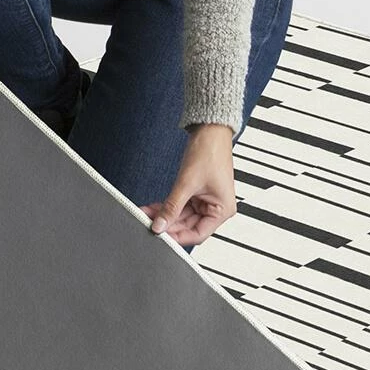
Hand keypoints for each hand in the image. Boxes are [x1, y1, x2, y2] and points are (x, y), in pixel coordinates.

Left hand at [139, 122, 236, 246]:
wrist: (210, 131)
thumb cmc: (210, 152)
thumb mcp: (186, 184)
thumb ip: (172, 207)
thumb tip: (160, 225)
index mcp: (222, 210)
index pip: (198, 234)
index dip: (178, 237)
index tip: (161, 237)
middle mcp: (216, 209)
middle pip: (188, 226)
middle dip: (167, 224)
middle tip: (149, 224)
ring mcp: (206, 202)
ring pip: (181, 217)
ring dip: (164, 215)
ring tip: (146, 214)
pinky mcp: (197, 195)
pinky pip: (180, 206)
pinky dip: (167, 207)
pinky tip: (153, 208)